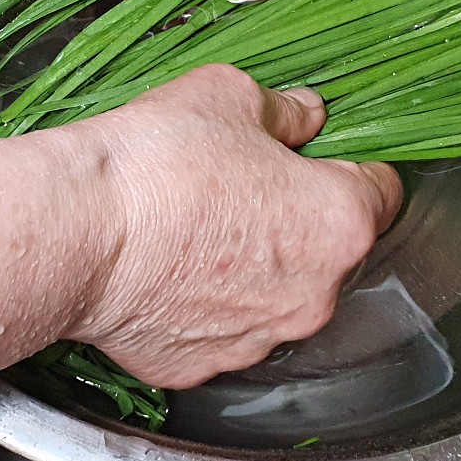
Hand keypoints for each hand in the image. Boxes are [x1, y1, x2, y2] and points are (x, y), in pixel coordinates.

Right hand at [66, 65, 402, 387]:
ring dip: (258, 262)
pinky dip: (209, 301)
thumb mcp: (233, 95)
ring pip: (279, 290)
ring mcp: (259, 337)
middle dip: (302, 214)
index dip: (357, 164)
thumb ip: (288, 110)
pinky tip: (171, 266)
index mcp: (339, 222)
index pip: (383, 191)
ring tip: (201, 224)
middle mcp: (314, 292)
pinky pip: (224, 325)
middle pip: (331, 246)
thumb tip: (307, 116)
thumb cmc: (162, 159)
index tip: (328, 156)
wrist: (77, 230)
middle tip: (249, 182)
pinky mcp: (204, 364)